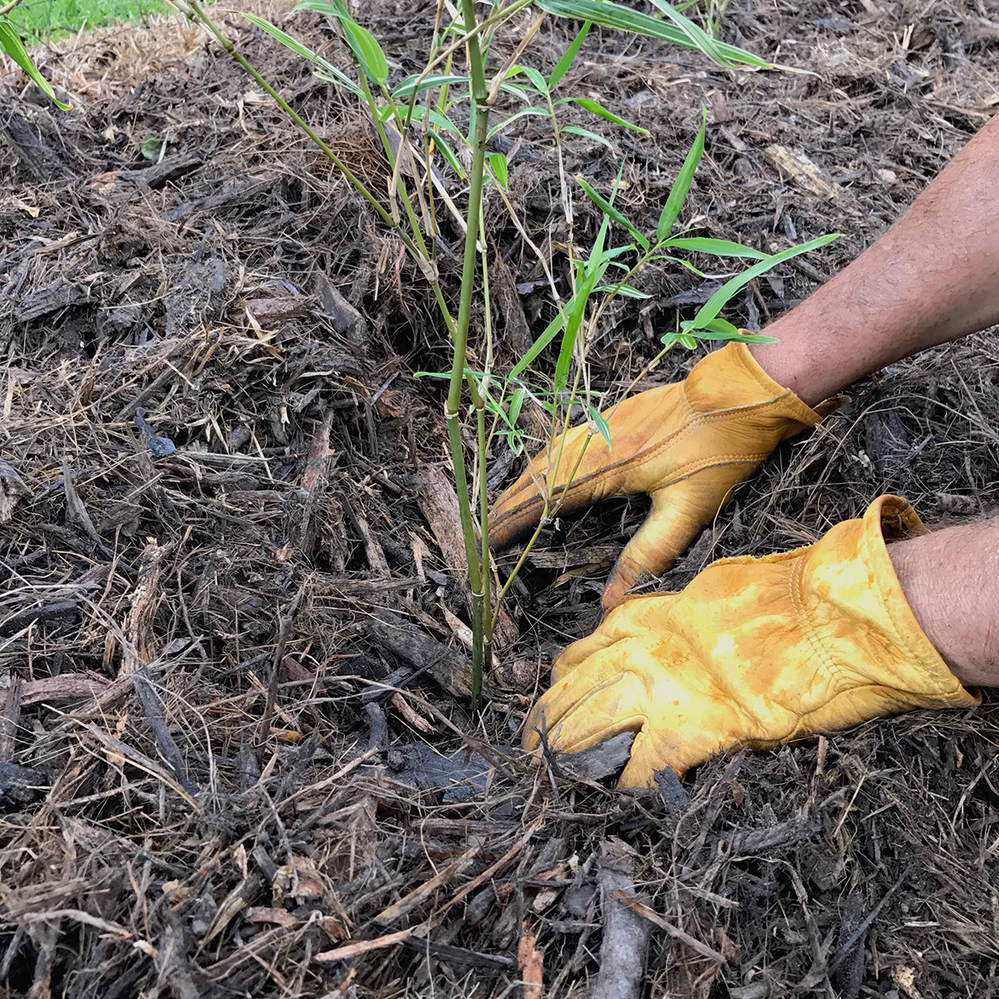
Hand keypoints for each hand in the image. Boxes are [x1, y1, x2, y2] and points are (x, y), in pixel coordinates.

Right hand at [491, 342, 830, 608]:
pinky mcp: (616, 413)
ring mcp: (604, 421)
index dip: (516, 521)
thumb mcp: (688, 511)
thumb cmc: (720, 451)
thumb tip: (610, 601)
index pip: (547, 498)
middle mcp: (597, 440)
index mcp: (608, 467)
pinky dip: (543, 459)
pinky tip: (544, 467)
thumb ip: (648, 554)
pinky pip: (564, 438)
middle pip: (538, 473)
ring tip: (503, 503)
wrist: (744, 390)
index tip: (490, 541)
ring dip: (522, 480)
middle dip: (508, 502)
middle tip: (484, 528)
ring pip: (548, 452)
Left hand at [522, 495, 977, 786]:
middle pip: (572, 691)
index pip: (580, 653)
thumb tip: (653, 651)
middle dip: (548, 722)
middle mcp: (638, 649)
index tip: (553, 697)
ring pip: (588, 726)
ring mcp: (657, 689)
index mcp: (643, 617)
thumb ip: (670, 626)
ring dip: (566, 754)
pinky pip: (638, 766)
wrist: (822, 619)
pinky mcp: (686, 728)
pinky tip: (616, 797)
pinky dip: (625, 785)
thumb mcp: (708, 599)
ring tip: (551, 774)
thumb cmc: (780, 604)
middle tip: (532, 746)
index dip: (560, 682)